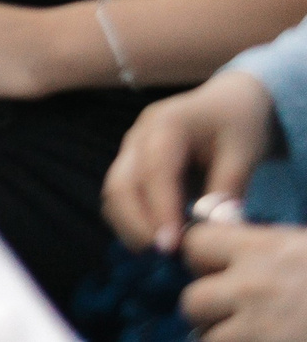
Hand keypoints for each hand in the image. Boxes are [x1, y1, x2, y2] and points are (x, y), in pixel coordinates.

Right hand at [107, 72, 277, 253]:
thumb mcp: (243, 151)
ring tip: (159, 252)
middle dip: (136, 223)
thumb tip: (217, 228)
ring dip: (130, 224)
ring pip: (113, 191)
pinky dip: (130, 218)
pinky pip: (120, 194)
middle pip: (120, 183)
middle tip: (164, 255)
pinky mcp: (131, 163)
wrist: (226, 101)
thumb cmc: (237, 123)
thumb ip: (228, 188)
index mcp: (166, 124)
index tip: (173, 246)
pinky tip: (155, 237)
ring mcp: (129, 148)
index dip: (159, 210)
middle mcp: (137, 135)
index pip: (154, 172)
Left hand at [184, 222, 306, 340]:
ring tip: (245, 331)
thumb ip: (256, 246)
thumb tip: (222, 243)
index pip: (194, 243)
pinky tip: (259, 341)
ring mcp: (259, 326)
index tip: (216, 270)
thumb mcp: (298, 245)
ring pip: (207, 337)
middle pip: (191, 299)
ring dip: (221, 336)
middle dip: (205, 308)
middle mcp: (252, 286)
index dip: (200, 259)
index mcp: (261, 249)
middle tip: (229, 311)